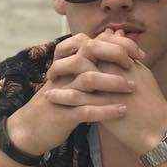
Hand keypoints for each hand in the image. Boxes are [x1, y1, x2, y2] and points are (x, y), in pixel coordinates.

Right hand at [7, 28, 145, 156]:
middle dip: (115, 56)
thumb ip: (91, 60)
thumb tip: (113, 36)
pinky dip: (106, 110)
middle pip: (89, 53)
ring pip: (89, 80)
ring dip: (113, 82)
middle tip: (135, 65)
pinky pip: (86, 110)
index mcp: (65, 63)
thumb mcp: (71, 79)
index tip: (137, 52)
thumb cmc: (57, 103)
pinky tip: (122, 110)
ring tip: (132, 87)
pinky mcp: (63, 114)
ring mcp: (63, 93)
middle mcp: (63, 74)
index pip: (90, 41)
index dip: (115, 43)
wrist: (30, 130)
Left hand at [47, 28, 166, 157]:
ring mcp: (109, 88)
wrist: (158, 130)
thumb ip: (127, 56)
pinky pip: (78, 98)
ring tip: (49, 77)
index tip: (73, 51)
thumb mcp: (141, 74)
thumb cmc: (152, 104)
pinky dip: (63, 95)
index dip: (84, 44)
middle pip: (87, 52)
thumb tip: (118, 38)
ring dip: (61, 73)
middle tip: (57, 61)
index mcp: (125, 62)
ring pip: (79, 74)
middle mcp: (116, 70)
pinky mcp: (103, 107)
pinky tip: (51, 96)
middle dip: (69, 54)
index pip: (100, 42)